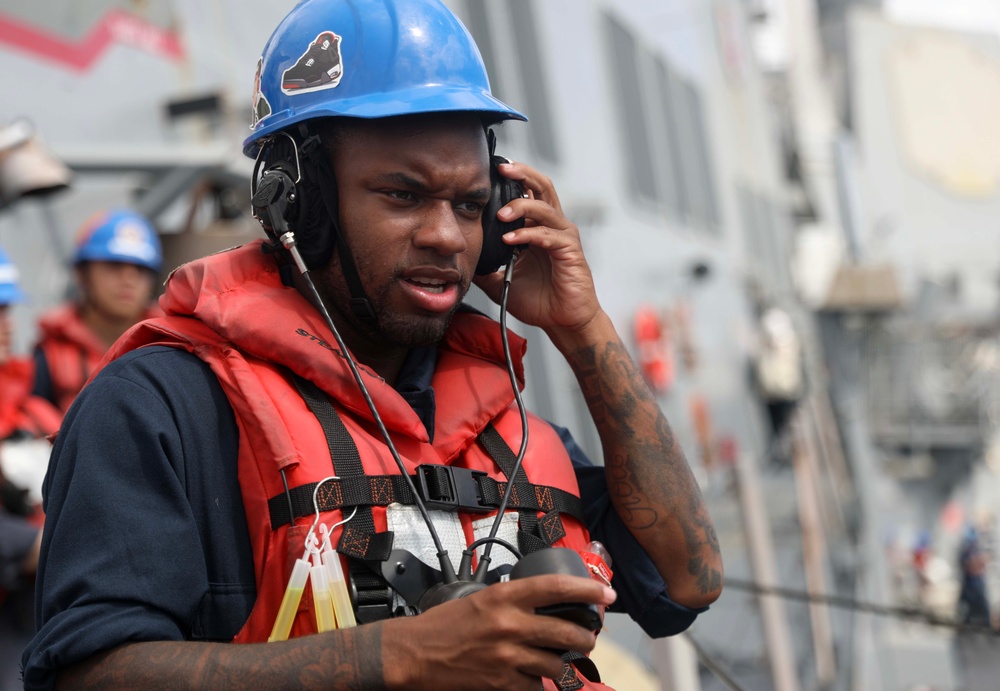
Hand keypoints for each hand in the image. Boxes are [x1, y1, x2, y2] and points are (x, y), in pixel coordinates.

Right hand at [383, 573, 615, 689]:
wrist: (414, 654)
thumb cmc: (443, 625)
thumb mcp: (480, 599)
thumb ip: (512, 601)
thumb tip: (544, 604)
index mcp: (504, 597)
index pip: (556, 587)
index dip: (588, 589)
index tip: (606, 593)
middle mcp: (509, 625)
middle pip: (567, 630)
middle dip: (587, 637)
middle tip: (589, 638)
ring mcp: (507, 656)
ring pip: (557, 664)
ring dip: (566, 665)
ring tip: (565, 662)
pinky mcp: (502, 683)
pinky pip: (536, 686)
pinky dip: (539, 684)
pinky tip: (534, 679)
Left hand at [474, 162, 601, 342]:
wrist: (562, 322)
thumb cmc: (540, 301)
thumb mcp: (501, 281)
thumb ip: (484, 268)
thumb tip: (459, 262)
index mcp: (538, 228)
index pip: (527, 192)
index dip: (512, 179)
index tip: (488, 173)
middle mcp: (552, 226)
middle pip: (542, 186)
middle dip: (522, 174)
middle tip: (501, 169)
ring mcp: (563, 236)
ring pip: (545, 207)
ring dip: (522, 206)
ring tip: (501, 214)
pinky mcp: (570, 251)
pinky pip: (548, 235)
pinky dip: (528, 234)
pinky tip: (510, 240)